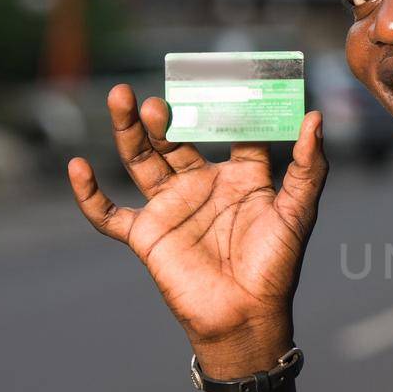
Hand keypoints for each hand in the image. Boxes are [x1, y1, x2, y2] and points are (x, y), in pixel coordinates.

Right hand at [66, 84, 326, 360]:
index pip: (229, 130)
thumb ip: (308, 167)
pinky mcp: (146, 235)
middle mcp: (201, 184)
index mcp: (240, 175)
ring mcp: (171, 207)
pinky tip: (78, 168)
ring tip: (123, 99)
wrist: (246, 316)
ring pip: (141, 160)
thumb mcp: (297, 212)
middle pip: (175, 138)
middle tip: (160, 95)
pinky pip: (108, 214)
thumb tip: (314, 117)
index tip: (221, 74)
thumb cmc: (276, 266)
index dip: (224, 104)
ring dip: (129, 131)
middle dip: (165, 115)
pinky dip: (89, 194)